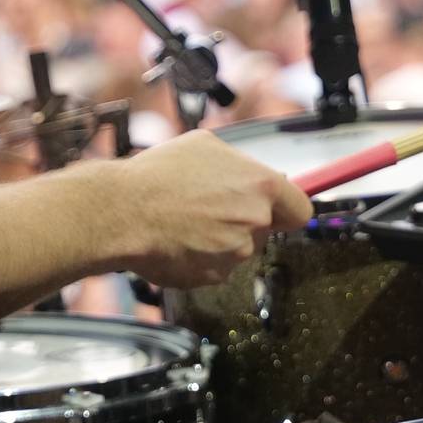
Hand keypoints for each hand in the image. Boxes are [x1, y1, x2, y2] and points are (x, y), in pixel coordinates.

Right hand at [108, 131, 315, 288]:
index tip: (278, 210)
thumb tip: (251, 174)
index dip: (287, 210)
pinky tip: (177, 239)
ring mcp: (235, 253)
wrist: (122, 212)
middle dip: (243, 220)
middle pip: (265, 229)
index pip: (300, 210)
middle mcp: (254, 222)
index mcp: (261, 187)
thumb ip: (239, 164)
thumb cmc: (158, 175)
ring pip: (238, 248)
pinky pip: (215, 267)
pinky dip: (200, 257)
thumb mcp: (205, 145)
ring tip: (185, 220)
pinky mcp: (212, 276)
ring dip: (219, 239)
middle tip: (210, 207)